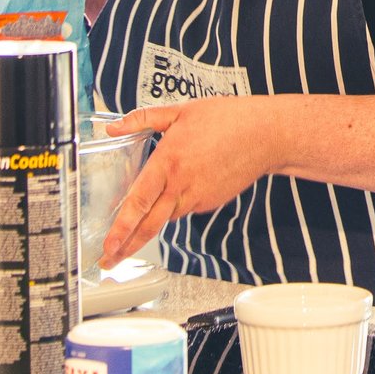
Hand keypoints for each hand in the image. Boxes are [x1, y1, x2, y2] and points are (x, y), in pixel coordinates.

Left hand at [97, 99, 273, 265]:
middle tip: (109, 261)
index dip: (121, 227)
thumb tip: (114, 126)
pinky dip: (173, 209)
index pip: (138, 202)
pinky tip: (171, 200)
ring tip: (129, 241)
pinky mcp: (209, 202)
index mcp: (169, 162)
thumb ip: (143, 119)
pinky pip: (184, 209)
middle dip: (126, 247)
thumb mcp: (181, 112)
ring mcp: (197, 197)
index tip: (108, 245)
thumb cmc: (228, 119)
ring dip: (146, 231)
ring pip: (165, 218)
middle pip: (149, 225)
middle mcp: (181, 185)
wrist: (266, 135)